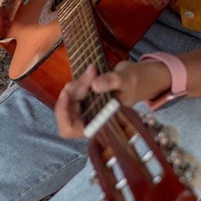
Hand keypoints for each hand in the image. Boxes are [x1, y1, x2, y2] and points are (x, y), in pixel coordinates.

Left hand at [54, 61, 170, 137]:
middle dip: (74, 91)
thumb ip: (112, 81)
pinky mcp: (84, 100)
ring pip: (68, 99)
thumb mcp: (126, 79)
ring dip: (77, 84)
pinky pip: (73, 91)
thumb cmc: (134, 83)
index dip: (63, 114)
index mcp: (98, 125)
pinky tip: (91, 73)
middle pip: (66, 111)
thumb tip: (95, 85)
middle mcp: (89, 120)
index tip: (67, 92)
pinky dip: (79, 81)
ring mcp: (85, 110)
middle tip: (89, 75)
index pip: (68, 129)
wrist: (138, 79)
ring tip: (93, 71)